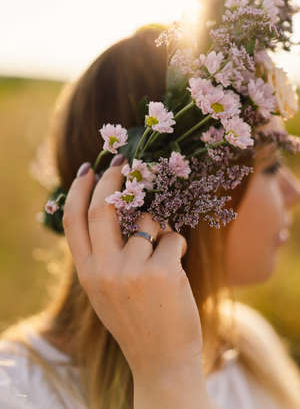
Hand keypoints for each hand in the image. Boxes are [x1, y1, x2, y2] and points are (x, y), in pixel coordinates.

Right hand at [62, 158, 202, 381]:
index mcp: (87, 273)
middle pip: (104, 208)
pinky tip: (177, 269)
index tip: (88, 169)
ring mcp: (133, 271)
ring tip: (163, 253)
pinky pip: (173, 238)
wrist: (161, 361)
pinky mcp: (163, 273)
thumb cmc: (135, 319)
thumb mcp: (105, 289)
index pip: (74, 221)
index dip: (80, 190)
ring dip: (159, 228)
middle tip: (125, 164)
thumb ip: (102, 254)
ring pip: (148, 222)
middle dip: (114, 178)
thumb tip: (113, 209)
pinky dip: (178, 246)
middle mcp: (104, 270)